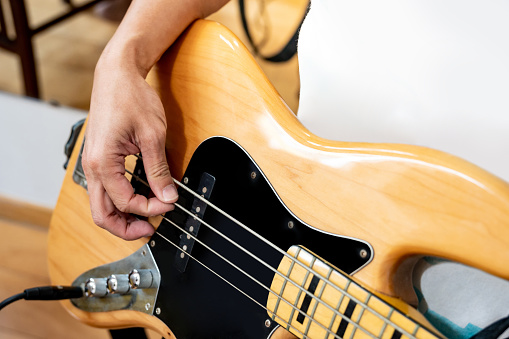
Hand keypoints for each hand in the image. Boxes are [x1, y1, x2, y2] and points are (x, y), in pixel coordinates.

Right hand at [82, 65, 177, 239]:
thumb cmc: (130, 97)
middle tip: (151, 229)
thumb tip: (168, 196)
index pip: (125, 202)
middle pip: (102, 214)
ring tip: (147, 218)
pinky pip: (105, 190)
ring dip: (123, 216)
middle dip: (127, 228)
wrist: (116, 75)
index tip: (170, 204)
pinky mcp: (99, 160)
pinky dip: (120, 201)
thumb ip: (159, 170)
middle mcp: (91, 167)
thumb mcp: (152, 135)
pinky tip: (140, 198)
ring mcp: (93, 164)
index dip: (150, 209)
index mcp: (102, 163)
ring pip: (101, 205)